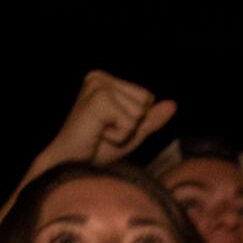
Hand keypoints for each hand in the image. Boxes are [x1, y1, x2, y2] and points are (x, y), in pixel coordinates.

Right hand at [39, 69, 178, 171]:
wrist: (69, 165)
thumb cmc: (96, 150)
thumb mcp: (130, 133)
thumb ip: (150, 119)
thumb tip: (173, 104)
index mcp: (105, 79)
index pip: (146, 97)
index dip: (135, 120)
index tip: (109, 128)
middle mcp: (99, 77)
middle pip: (146, 100)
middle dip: (132, 124)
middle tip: (104, 133)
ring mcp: (97, 86)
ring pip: (139, 111)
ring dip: (125, 131)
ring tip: (100, 134)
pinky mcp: (98, 100)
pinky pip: (130, 122)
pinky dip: (120, 136)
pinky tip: (98, 135)